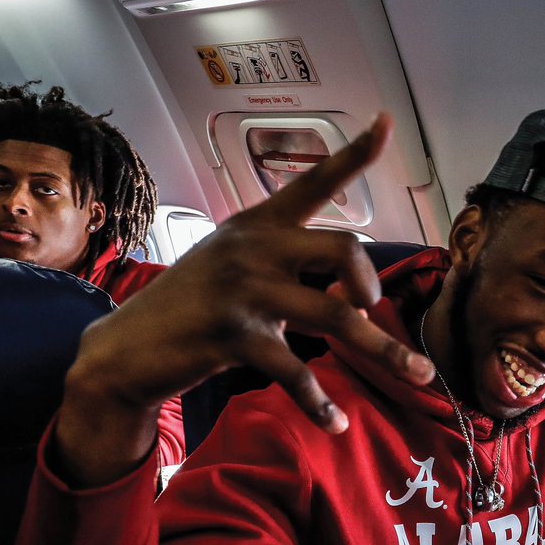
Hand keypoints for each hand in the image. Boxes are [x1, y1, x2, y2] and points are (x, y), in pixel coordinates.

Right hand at [57, 113, 433, 484]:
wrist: (126, 349)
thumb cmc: (193, 306)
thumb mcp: (234, 264)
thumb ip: (288, 260)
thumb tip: (354, 279)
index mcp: (258, 224)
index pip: (313, 182)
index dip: (353, 153)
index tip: (386, 122)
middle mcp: (255, 247)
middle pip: (344, 251)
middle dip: (372, 283)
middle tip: (374, 308)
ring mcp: (244, 291)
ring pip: (337, 317)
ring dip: (385, 351)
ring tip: (419, 376)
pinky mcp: (235, 336)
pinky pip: (296, 371)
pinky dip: (319, 403)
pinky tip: (335, 422)